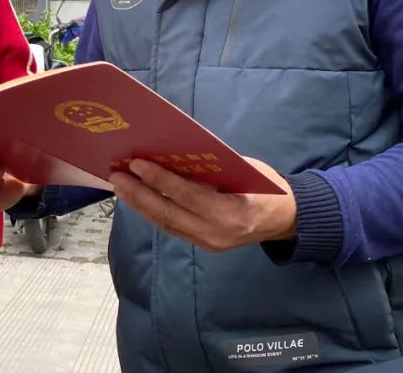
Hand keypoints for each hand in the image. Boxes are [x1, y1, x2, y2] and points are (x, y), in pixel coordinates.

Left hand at [110, 158, 295, 252]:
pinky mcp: (204, 245)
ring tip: (120, 186)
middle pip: (168, 213)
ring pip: (165, 223)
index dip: (159, 179)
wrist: (285, 219)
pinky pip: (173, 227)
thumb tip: (173, 156)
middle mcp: (215, 233)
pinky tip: (138, 199)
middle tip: (117, 175)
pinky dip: (153, 212)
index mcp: (229, 212)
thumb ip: (210, 169)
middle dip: (139, 194)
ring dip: (140, 204)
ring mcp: (208, 243)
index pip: (186, 195)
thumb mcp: (242, 170)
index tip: (136, 164)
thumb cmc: (265, 186)